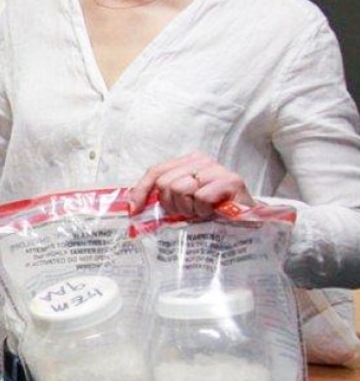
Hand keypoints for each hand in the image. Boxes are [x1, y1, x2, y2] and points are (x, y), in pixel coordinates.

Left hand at [128, 150, 255, 218]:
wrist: (248, 220)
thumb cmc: (212, 211)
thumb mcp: (183, 201)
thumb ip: (164, 197)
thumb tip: (132, 207)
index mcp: (188, 161)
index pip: (156, 171)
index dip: (141, 191)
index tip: (134, 210)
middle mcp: (202, 160)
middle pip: (166, 183)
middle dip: (172, 204)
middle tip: (187, 212)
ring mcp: (217, 169)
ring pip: (182, 189)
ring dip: (189, 209)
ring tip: (202, 212)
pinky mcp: (231, 181)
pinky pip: (201, 197)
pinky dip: (204, 210)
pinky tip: (214, 211)